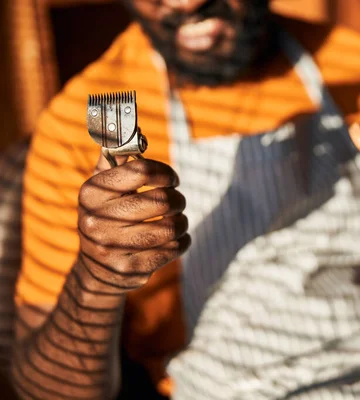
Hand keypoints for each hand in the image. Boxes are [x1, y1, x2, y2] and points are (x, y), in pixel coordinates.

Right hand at [77, 157, 189, 292]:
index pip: (141, 170)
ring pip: (171, 227)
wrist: (97, 270)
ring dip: (182, 222)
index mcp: (92, 193)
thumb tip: (134, 131)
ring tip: (178, 221)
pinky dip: (182, 242)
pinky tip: (177, 239)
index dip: (165, 172)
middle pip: (161, 201)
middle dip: (178, 199)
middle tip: (177, 202)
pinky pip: (173, 249)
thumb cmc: (108, 216)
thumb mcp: (104, 187)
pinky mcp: (130, 269)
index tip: (171, 179)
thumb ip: (116, 158)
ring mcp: (112, 248)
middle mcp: (96, 220)